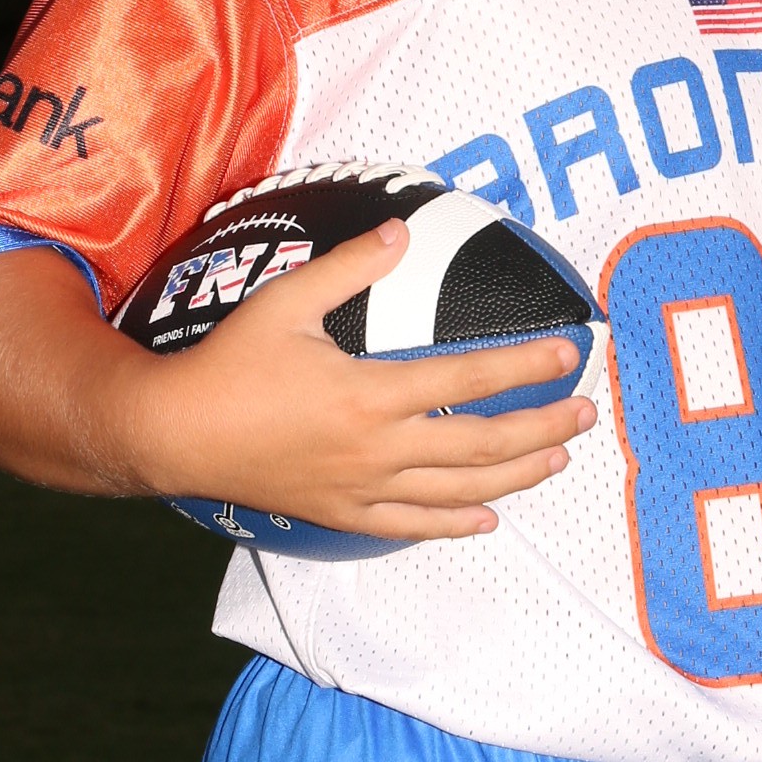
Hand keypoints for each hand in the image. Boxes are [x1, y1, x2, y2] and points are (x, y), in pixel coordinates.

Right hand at [130, 216, 596, 540]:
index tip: (568, 353)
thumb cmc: (230, 363)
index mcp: (370, 393)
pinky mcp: (342, 515)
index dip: (525, 366)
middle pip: (481, 443)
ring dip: (515, 475)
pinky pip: (411, 527)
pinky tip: (488, 519)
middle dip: (541, 428)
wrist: (176, 435)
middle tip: (585, 413)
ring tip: (556, 460)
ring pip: (458, 490)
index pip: (469, 378)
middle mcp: (378, 449)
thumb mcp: (286, 300)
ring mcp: (362, 490)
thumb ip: (350, 267)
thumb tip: (402, 233)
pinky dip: (455, 524)